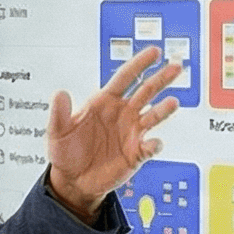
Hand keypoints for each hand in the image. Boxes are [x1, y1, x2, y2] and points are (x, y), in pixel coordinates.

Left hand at [47, 45, 183, 216]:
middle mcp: (123, 114)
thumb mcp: (57, 132)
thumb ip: (59, 114)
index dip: (139, 64)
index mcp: (105, 102)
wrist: (73, 181)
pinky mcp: (136, 153)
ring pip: (153, 116)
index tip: (154, 52)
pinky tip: (154, 143)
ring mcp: (132, 132)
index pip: (125, 78)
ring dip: (163, 110)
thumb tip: (60, 94)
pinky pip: (149, 147)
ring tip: (172, 103)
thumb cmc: (66, 152)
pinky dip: (154, 144)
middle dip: (161, 78)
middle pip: (146, 91)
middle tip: (176, 67)